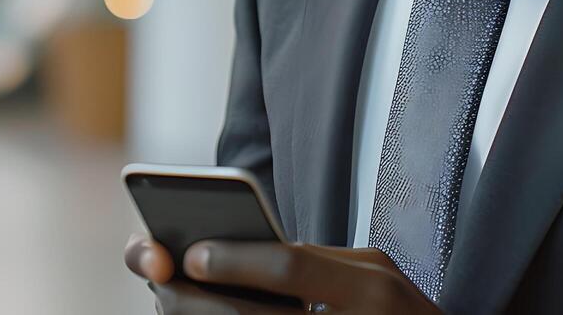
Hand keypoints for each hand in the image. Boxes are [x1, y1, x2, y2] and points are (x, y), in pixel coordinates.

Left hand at [124, 234, 439, 312]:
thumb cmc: (399, 314)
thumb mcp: (372, 277)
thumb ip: (318, 265)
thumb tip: (238, 255)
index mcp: (370, 282)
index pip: (290, 265)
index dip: (234, 260)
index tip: (191, 254)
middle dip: (198, 306)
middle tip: (164, 291)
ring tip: (175, 310)